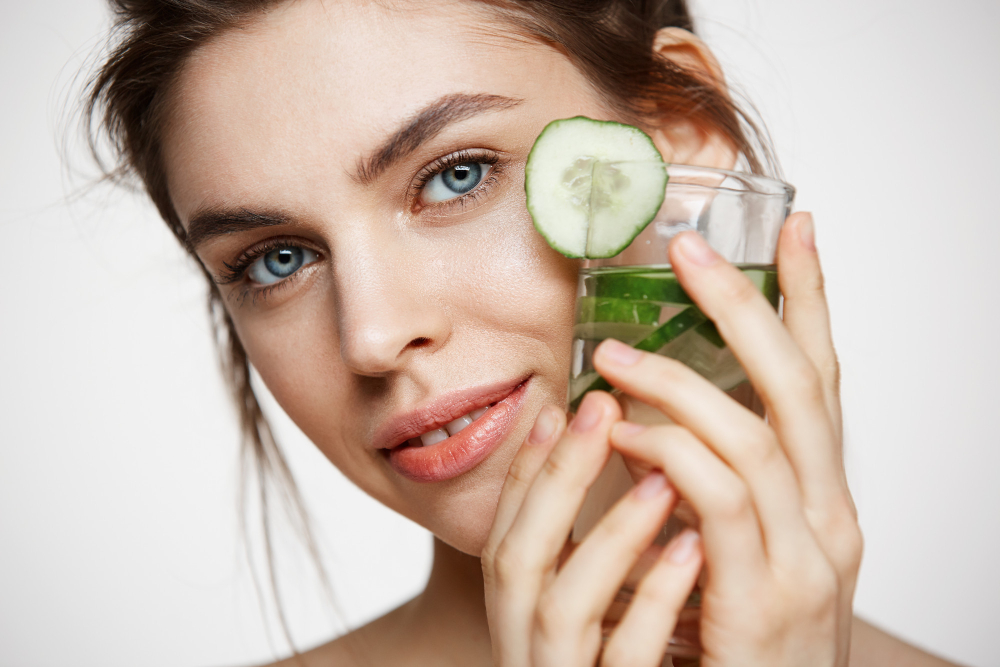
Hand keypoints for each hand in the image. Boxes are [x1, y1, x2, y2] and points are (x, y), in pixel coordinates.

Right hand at [481, 391, 704, 665]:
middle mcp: (523, 651)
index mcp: (515, 623)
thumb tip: (596, 471)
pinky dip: (653, 601)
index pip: (505, 536)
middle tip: (604, 407)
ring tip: (664, 476)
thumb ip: (575, 565)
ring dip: (609, 533)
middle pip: (518, 559)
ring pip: (563, 607)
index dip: (525, 471)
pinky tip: (691, 550)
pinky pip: (624, 659)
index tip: (560, 408)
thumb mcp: (578, 624)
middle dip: (557, 478)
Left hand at [597, 213, 862, 666]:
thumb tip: (658, 414)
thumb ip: (717, 486)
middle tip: (690, 250)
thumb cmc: (739, 639)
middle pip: (798, 387)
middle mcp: (830, 518)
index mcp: (822, 499)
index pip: (819, 381)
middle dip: (747, 308)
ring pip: (753, 436)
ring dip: (679, 382)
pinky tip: (622, 431)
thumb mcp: (739, 551)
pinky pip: (717, 501)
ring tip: (614, 355)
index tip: (791, 231)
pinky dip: (667, 453)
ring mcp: (806, 559)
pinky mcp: (763, 599)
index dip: (807, 302)